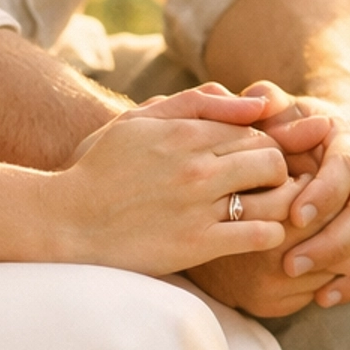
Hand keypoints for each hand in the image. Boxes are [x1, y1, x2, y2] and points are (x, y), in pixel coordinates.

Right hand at [59, 90, 296, 275]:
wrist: (67, 221)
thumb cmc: (101, 168)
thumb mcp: (139, 120)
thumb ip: (196, 104)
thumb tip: (256, 103)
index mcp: (184, 134)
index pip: (256, 131)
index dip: (269, 144)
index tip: (261, 160)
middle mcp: (197, 167)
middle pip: (272, 160)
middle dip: (279, 172)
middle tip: (268, 186)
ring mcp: (198, 207)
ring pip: (274, 198)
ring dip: (282, 203)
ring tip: (272, 209)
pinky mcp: (196, 246)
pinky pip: (260, 236)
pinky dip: (271, 234)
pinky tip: (259, 235)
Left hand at [176, 80, 349, 317]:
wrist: (336, 134)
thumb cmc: (296, 124)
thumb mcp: (283, 108)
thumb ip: (267, 102)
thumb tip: (258, 101)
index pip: (346, 168)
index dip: (324, 194)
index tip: (294, 216)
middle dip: (331, 240)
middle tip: (290, 263)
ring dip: (343, 265)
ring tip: (304, 283)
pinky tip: (326, 298)